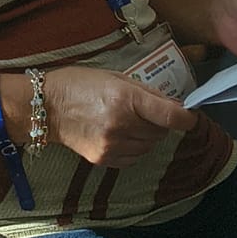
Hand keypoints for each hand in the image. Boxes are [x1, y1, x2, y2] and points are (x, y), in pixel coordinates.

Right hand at [39, 65, 191, 167]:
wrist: (44, 107)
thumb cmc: (78, 84)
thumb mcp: (114, 77)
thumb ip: (146, 93)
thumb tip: (175, 107)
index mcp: (125, 99)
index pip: (170, 116)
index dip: (187, 118)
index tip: (191, 117)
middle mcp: (121, 125)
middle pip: (161, 131)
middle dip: (160, 122)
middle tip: (144, 111)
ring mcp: (112, 145)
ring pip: (149, 146)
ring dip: (147, 135)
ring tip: (128, 122)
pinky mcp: (104, 159)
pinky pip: (134, 157)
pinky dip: (134, 147)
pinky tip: (119, 134)